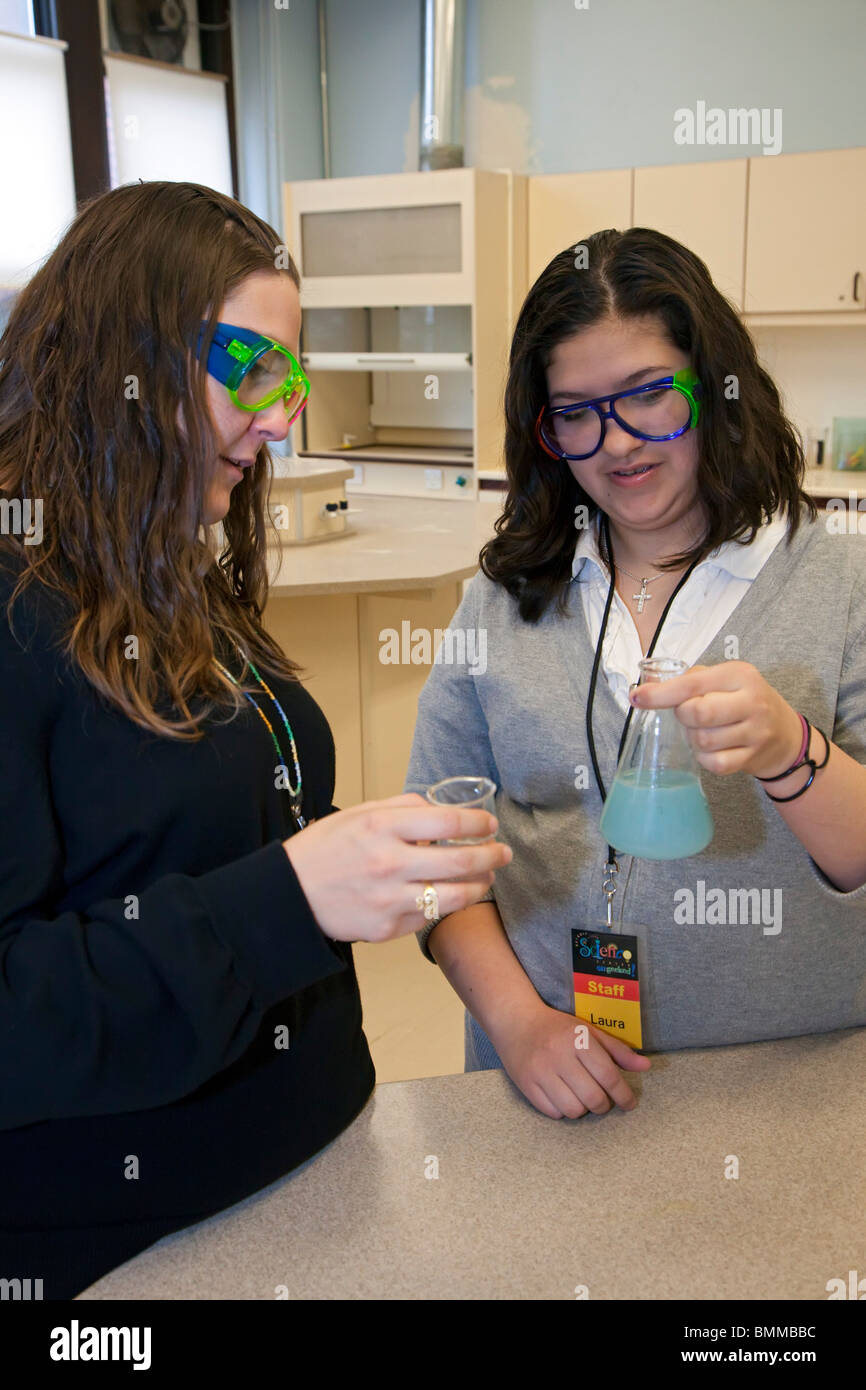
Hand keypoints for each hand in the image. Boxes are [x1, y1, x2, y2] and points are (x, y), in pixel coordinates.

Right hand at [283, 793, 511, 943]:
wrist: (290, 895)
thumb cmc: (325, 849)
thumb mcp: (359, 814)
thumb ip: (402, 808)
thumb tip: (440, 808)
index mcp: (382, 827)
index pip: (447, 822)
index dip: (478, 824)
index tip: (490, 824)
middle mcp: (389, 863)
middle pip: (461, 862)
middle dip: (491, 856)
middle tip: (503, 853)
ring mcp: (390, 899)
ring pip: (455, 896)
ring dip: (480, 885)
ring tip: (487, 878)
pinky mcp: (388, 928)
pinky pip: (429, 916)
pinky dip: (445, 905)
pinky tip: (452, 895)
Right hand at [491, 1002, 650, 1119]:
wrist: (515, 1022)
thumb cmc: (557, 1028)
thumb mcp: (589, 1031)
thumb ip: (617, 1050)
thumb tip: (645, 1067)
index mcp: (578, 1039)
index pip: (608, 1075)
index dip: (624, 1094)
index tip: (629, 1103)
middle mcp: (558, 1055)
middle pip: (592, 1098)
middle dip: (604, 1105)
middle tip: (604, 1101)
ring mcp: (540, 1071)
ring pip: (573, 1109)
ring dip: (583, 1109)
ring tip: (581, 1097)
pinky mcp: (525, 1084)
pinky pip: (552, 1112)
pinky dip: (562, 1110)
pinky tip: (562, 1097)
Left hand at [629, 661, 803, 779]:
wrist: (786, 734)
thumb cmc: (744, 701)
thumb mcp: (726, 679)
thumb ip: (691, 680)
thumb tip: (648, 687)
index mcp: (739, 675)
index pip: (692, 684)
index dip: (660, 693)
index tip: (637, 697)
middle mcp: (751, 701)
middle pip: (697, 713)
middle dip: (683, 716)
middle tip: (689, 715)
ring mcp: (755, 732)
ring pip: (703, 740)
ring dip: (694, 738)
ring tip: (705, 730)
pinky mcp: (753, 757)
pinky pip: (714, 763)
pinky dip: (705, 758)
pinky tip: (712, 748)